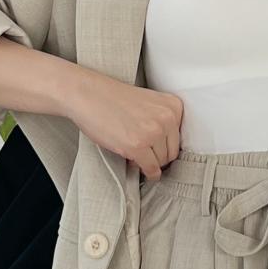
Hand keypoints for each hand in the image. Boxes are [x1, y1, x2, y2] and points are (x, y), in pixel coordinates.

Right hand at [63, 68, 183, 177]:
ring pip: (162, 162)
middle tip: (144, 153)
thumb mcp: (148, 103)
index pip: (179, 136)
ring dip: (150, 162)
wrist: (88, 95)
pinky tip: (141, 168)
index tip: (157, 147)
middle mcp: (167, 118)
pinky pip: (151, 169)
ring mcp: (153, 132)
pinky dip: (148, 173)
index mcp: (173, 105)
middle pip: (173, 151)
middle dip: (159, 156)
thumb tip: (167, 148)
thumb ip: (161, 119)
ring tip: (135, 153)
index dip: (165, 144)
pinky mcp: (138, 146)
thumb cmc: (112, 99)